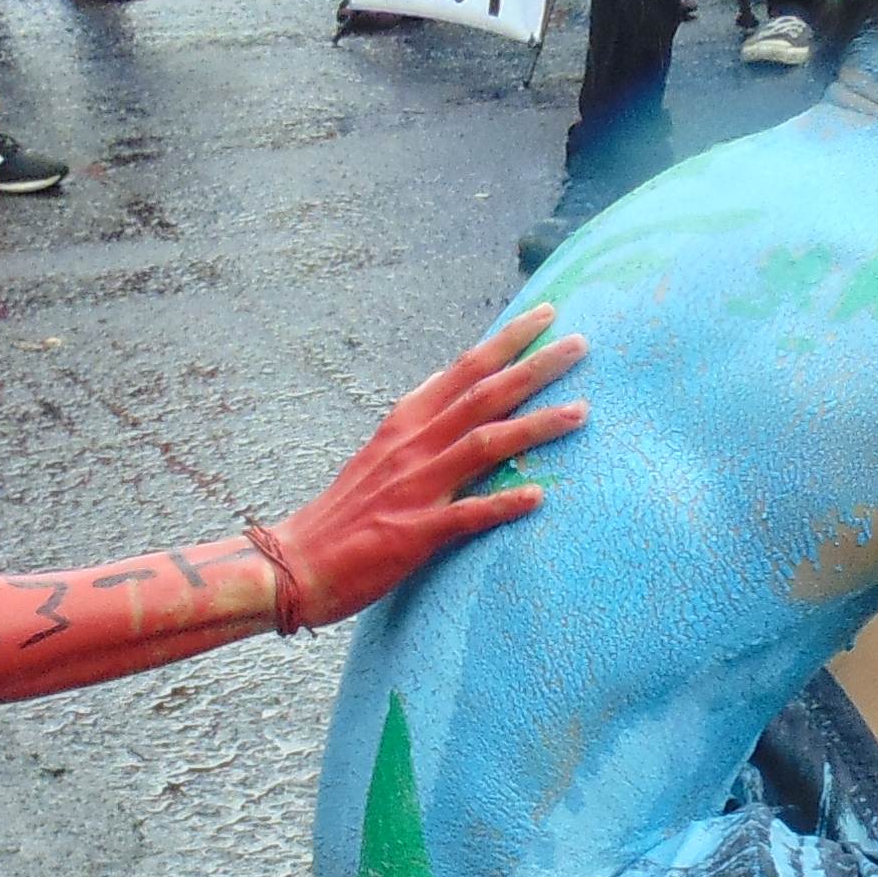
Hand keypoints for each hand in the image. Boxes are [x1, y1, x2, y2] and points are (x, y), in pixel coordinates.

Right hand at [260, 307, 589, 627]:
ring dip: (535, 426)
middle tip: (580, 344)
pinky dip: (502, 504)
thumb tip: (457, 392)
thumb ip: (423, 425)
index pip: (463, 369)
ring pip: (485, 444)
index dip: (507, 340)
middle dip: (534, 366)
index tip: (546, 313)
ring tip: (581, 412)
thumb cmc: (346, 512)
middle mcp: (413, 446)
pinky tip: (538, 497)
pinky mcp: (414, 533)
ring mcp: (414, 488)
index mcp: (406, 422)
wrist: (296, 563)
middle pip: (483, 395)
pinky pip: (466, 515)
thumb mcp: (382, 452)